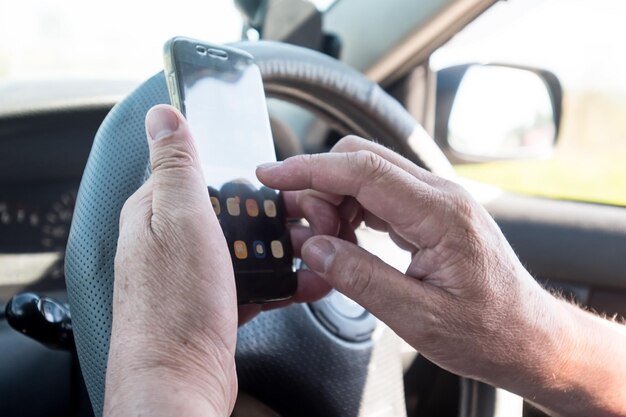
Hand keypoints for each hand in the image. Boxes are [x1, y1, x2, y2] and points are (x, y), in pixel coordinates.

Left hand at [104, 105, 330, 416]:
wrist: (179, 384)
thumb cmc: (174, 307)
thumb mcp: (180, 219)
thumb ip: (177, 166)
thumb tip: (163, 116)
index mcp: (157, 211)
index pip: (206, 173)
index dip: (250, 176)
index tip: (285, 182)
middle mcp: (173, 241)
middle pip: (235, 212)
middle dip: (278, 215)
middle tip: (313, 220)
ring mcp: (194, 276)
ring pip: (248, 248)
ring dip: (286, 248)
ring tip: (320, 249)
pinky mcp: (214, 305)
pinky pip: (253, 282)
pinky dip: (282, 280)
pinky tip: (308, 281)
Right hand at [256, 136, 566, 397]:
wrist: (528, 336)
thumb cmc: (488, 331)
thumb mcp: (418, 317)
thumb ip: (360, 279)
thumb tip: (313, 248)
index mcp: (440, 213)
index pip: (362, 171)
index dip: (309, 170)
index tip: (272, 175)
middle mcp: (440, 196)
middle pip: (362, 159)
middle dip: (319, 185)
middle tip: (305, 231)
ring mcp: (436, 201)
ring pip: (368, 174)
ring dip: (335, 200)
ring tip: (326, 243)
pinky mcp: (431, 213)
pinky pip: (380, 195)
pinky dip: (352, 210)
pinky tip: (346, 240)